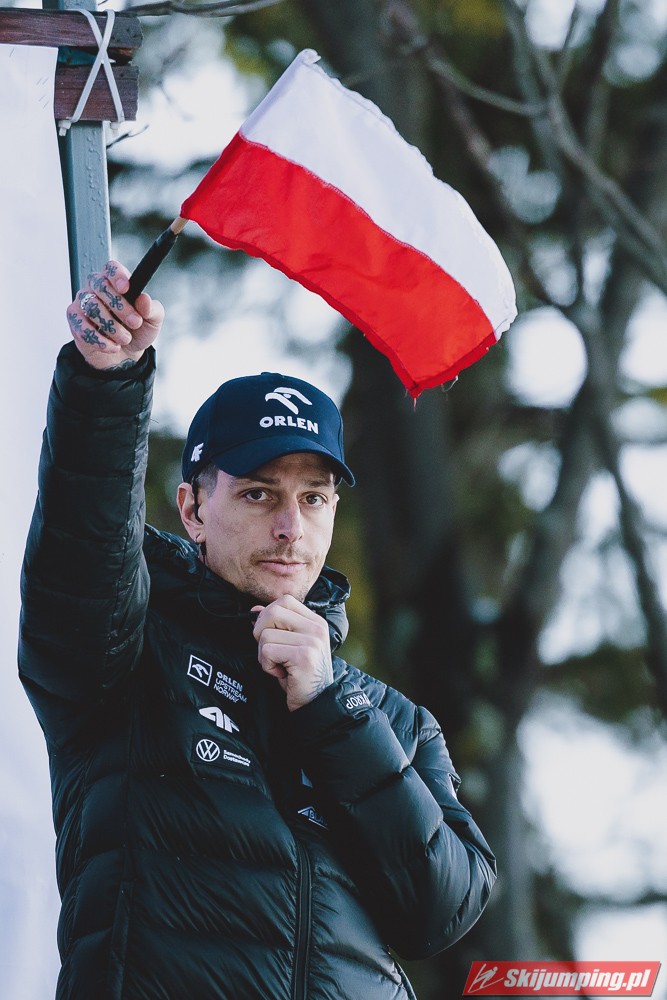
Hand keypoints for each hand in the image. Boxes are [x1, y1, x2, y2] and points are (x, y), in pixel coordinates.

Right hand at [67, 260, 164, 369]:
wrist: (124, 355)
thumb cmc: (137, 332)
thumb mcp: (152, 322)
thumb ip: (152, 309)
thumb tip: (144, 298)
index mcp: (115, 282)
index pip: (111, 268)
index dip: (117, 275)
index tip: (126, 288)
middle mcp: (95, 288)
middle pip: (100, 286)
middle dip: (120, 306)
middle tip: (135, 322)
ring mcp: (82, 303)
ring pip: (92, 307)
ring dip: (112, 327)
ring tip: (125, 339)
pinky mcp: (75, 321)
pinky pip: (83, 327)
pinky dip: (100, 340)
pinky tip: (113, 346)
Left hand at [252, 595, 333, 711]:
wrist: (315, 704)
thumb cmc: (299, 676)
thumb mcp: (288, 646)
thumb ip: (275, 626)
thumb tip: (254, 610)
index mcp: (315, 622)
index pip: (284, 600)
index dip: (268, 616)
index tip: (271, 636)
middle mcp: (317, 628)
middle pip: (272, 611)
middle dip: (261, 633)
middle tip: (271, 652)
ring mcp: (312, 641)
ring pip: (265, 635)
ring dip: (264, 655)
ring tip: (280, 666)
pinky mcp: (303, 656)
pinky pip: (267, 651)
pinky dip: (267, 665)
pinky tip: (281, 674)